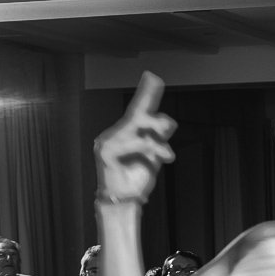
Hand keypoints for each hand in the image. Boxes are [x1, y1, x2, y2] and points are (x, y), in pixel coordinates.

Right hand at [94, 72, 175, 203]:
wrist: (124, 199)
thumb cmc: (138, 176)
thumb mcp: (155, 155)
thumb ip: (159, 137)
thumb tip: (168, 121)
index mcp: (126, 131)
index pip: (139, 108)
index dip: (147, 91)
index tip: (153, 76)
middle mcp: (116, 133)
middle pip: (138, 113)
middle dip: (152, 108)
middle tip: (162, 109)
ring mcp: (109, 141)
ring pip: (141, 130)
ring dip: (159, 145)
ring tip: (166, 157)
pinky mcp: (106, 151)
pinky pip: (136, 144)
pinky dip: (150, 152)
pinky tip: (154, 162)